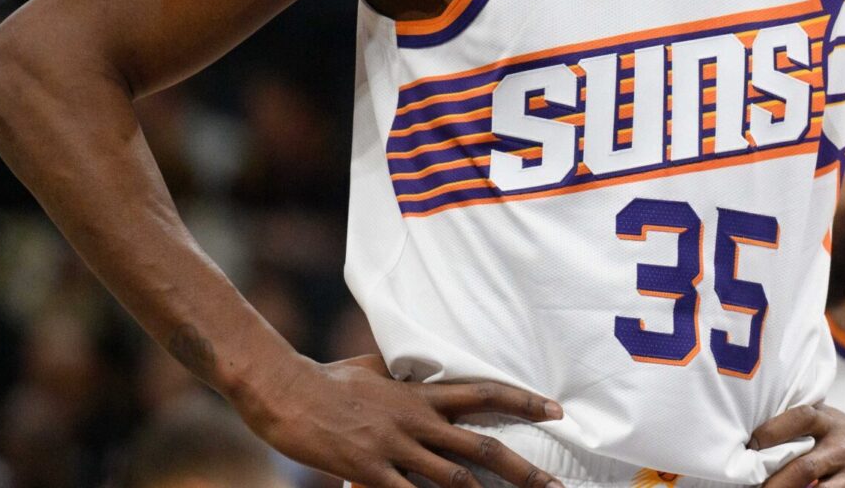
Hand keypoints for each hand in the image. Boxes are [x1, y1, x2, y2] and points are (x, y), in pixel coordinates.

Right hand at [235, 354, 565, 487]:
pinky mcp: (369, 471)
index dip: (525, 402)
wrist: (286, 390)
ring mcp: (395, 448)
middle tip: (556, 485)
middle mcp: (418, 421)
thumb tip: (419, 369)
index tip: (557, 412)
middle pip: (482, 446)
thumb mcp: (375, 368)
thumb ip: (403, 375)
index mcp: (422, 395)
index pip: (486, 393)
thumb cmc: (328, 378)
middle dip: (523, 470)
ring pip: (454, 479)